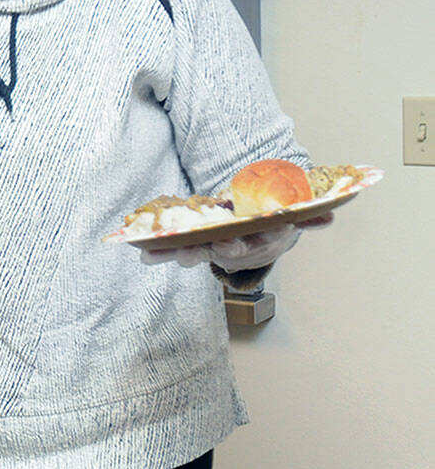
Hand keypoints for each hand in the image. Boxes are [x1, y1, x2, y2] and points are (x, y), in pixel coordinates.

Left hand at [141, 216, 327, 271]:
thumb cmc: (269, 222)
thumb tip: (329, 215)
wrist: (254, 238)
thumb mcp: (289, 217)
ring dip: (173, 253)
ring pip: (192, 253)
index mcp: (257, 242)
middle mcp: (232, 250)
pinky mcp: (190, 247)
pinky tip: (139, 252)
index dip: (240, 243)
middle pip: (219, 251)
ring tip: (150, 252)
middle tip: (187, 246)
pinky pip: (171, 250)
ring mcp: (209, 249)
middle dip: (204, 249)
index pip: (250, 244)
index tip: (230, 240)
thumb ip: (306, 216)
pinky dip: (156, 253)